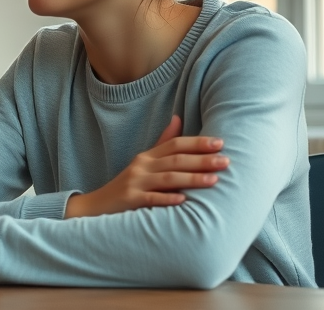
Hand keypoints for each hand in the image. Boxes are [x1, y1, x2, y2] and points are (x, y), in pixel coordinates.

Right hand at [65, 116, 228, 217]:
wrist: (98, 205)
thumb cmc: (128, 185)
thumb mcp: (143, 162)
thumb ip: (162, 142)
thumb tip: (178, 118)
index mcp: (147, 156)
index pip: (175, 144)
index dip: (197, 143)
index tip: (220, 143)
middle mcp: (141, 166)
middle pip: (175, 159)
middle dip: (202, 159)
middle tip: (226, 161)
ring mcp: (135, 182)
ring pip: (167, 178)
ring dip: (192, 178)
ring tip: (214, 180)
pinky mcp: (130, 200)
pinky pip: (151, 198)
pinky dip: (167, 198)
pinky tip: (184, 200)